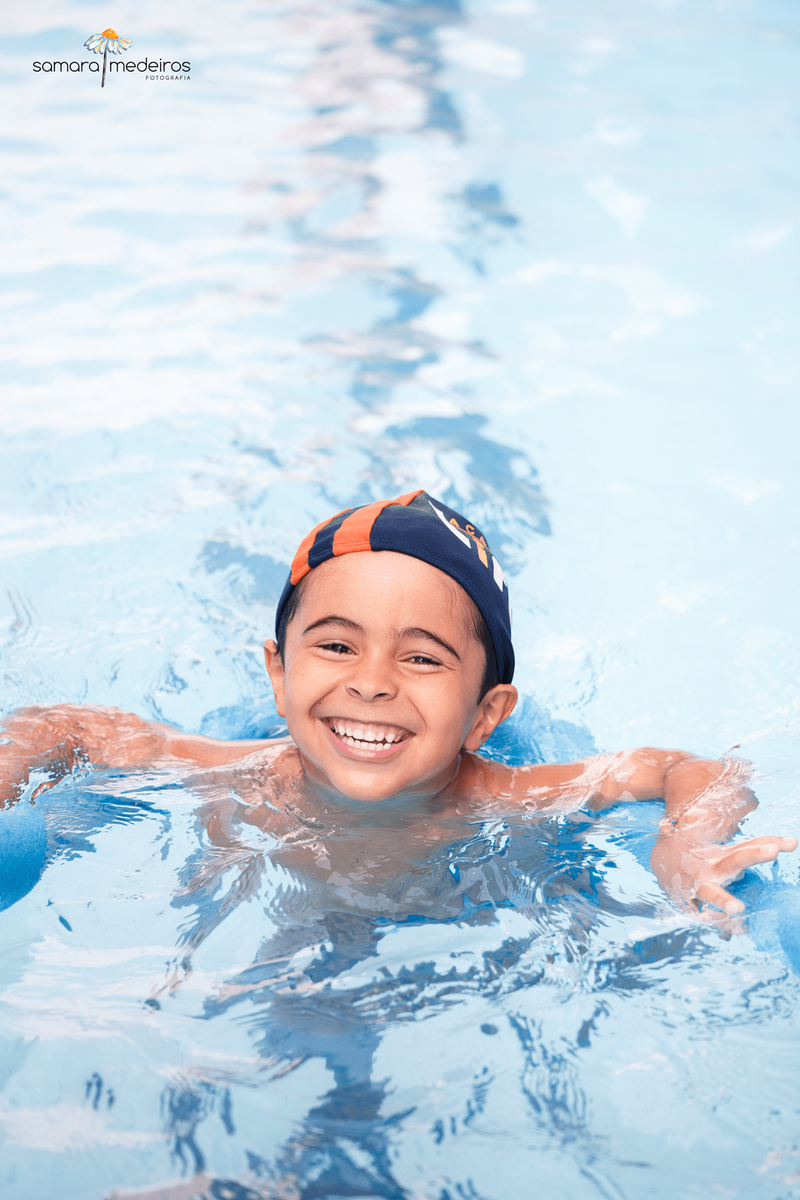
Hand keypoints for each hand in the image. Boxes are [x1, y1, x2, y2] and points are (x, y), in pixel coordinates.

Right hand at [651, 832, 797, 919]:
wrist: (665, 859)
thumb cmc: (709, 859)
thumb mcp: (731, 852)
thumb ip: (760, 847)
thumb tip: (794, 842)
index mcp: (725, 855)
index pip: (749, 847)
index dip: (765, 847)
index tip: (787, 845)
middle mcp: (714, 867)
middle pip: (734, 859)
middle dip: (752, 855)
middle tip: (772, 851)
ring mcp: (699, 885)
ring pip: (712, 892)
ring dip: (724, 900)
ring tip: (738, 909)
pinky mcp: (687, 902)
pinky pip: (703, 916)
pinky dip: (716, 923)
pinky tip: (729, 932)